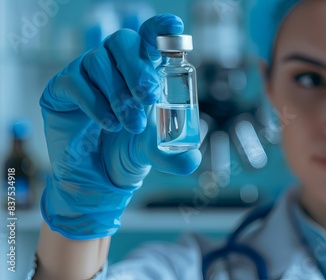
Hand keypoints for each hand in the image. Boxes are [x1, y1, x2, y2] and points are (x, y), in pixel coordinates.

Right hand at [40, 14, 200, 239]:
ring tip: (131, 125)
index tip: (175, 28)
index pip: (150, 37)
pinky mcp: (62, 87)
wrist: (94, 175)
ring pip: (99, 61)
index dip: (161, 28)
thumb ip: (174, 157)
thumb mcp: (155, 154)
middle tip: (148, 97)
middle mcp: (114, 64)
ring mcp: (86, 72)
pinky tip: (109, 124)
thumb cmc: (127, 151)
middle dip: (138, 68)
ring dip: (119, 95)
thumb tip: (192, 160)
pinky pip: (76, 82)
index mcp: (142, 70)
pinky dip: (95, 104)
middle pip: (123, 40)